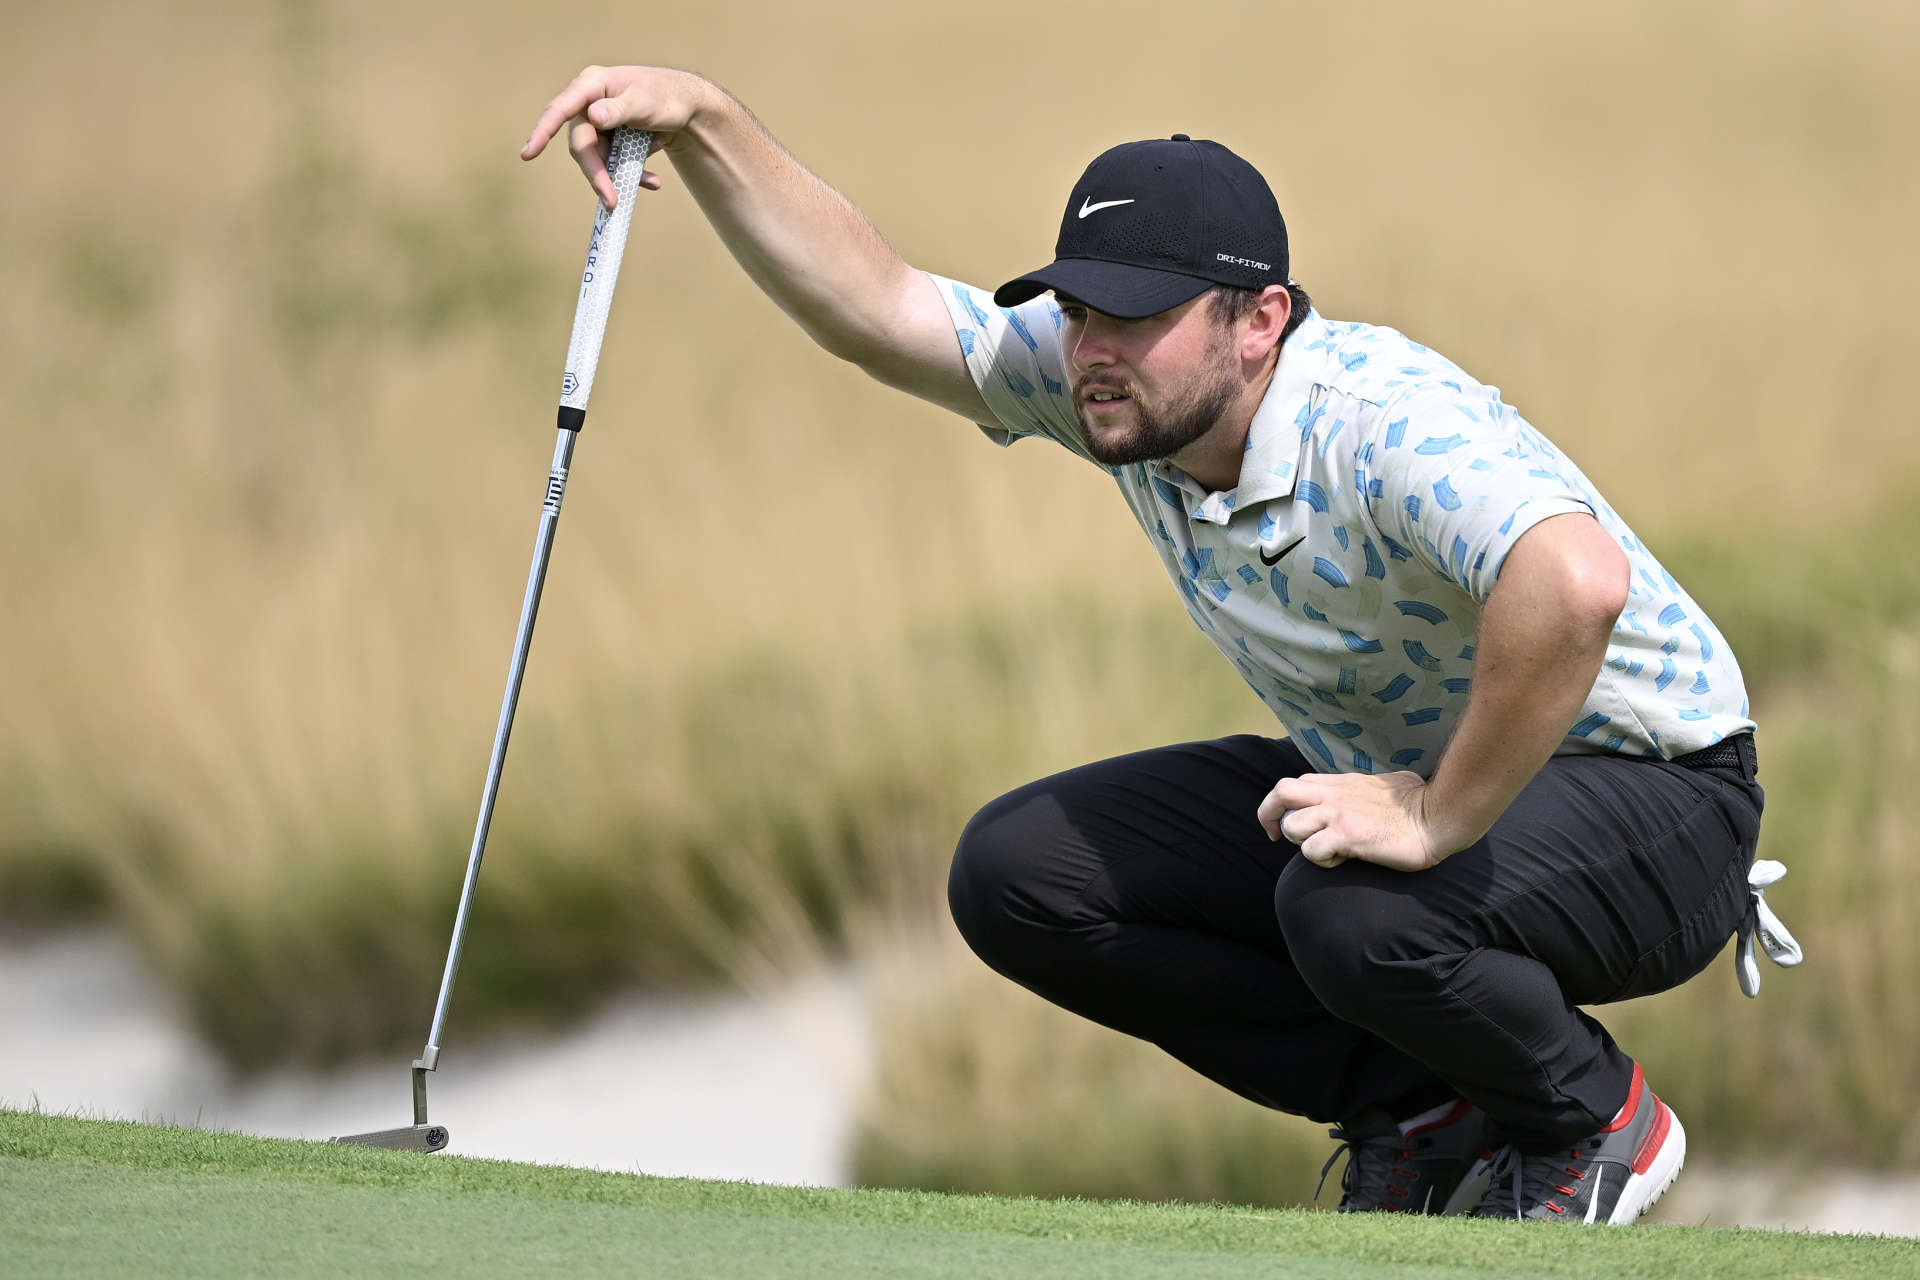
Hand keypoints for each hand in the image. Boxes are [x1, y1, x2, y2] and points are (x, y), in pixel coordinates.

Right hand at [521, 66, 715, 207]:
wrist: (690, 105)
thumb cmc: (666, 95)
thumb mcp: (643, 102)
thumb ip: (618, 110)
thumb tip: (592, 117)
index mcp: (591, 86)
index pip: (560, 110)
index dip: (542, 132)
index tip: (528, 155)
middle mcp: (590, 103)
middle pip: (582, 144)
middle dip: (597, 173)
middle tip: (611, 200)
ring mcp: (601, 122)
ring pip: (599, 157)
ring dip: (622, 173)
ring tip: (654, 181)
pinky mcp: (612, 137)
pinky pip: (614, 160)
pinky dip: (632, 172)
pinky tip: (654, 181)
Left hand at [1256, 771, 1458, 871]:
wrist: (1439, 816)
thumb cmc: (1420, 802)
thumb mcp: (1384, 785)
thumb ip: (1363, 789)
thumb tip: (1366, 792)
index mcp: (1341, 783)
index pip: (1295, 784)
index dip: (1281, 803)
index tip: (1282, 821)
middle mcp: (1334, 795)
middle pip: (1281, 793)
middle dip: (1268, 815)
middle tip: (1276, 837)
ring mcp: (1339, 814)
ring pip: (1291, 826)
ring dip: (1301, 843)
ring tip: (1325, 851)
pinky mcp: (1348, 836)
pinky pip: (1313, 850)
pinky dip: (1320, 860)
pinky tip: (1341, 860)